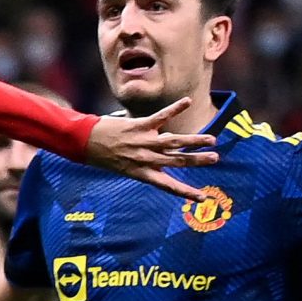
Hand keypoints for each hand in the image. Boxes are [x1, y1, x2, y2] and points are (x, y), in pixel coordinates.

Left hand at [84, 99, 217, 199]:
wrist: (86, 142)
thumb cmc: (105, 156)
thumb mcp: (127, 168)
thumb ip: (147, 165)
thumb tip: (163, 161)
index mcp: (143, 173)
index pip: (169, 186)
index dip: (186, 192)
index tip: (202, 198)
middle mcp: (146, 159)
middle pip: (178, 161)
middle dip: (198, 160)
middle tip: (215, 159)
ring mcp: (144, 142)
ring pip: (174, 142)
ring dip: (194, 140)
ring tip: (211, 140)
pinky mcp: (140, 126)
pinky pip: (161, 117)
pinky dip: (175, 109)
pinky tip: (187, 102)